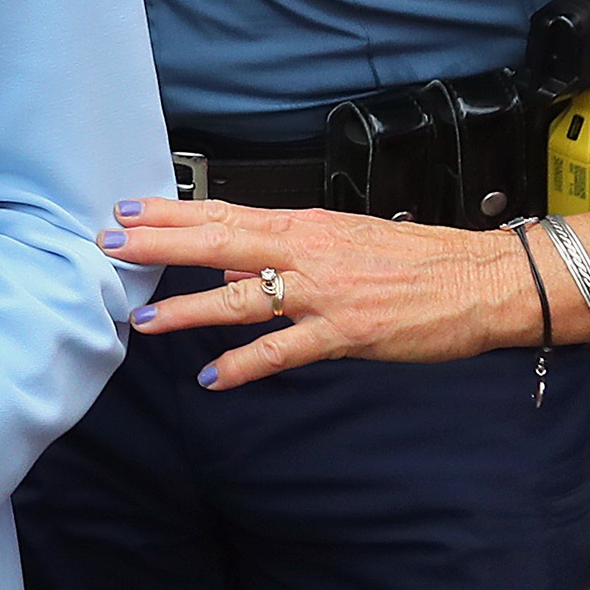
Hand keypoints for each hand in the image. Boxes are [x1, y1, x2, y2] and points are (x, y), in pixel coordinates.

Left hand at [103, 199, 536, 384]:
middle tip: (111, 246)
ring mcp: (324, 293)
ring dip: (188, 310)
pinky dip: (245, 365)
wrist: (478, 279)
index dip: (172, 214)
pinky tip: (212, 377)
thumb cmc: (416, 260)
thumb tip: (229, 271)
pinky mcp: (345, 332)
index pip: (225, 214)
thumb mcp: (342, 243)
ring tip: (143, 320)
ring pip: (241, 299)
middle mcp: (307, 252)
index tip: (128, 212)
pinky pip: (283, 350)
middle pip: (219, 243)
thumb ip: (283, 256)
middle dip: (160, 244)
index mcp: (305, 226)